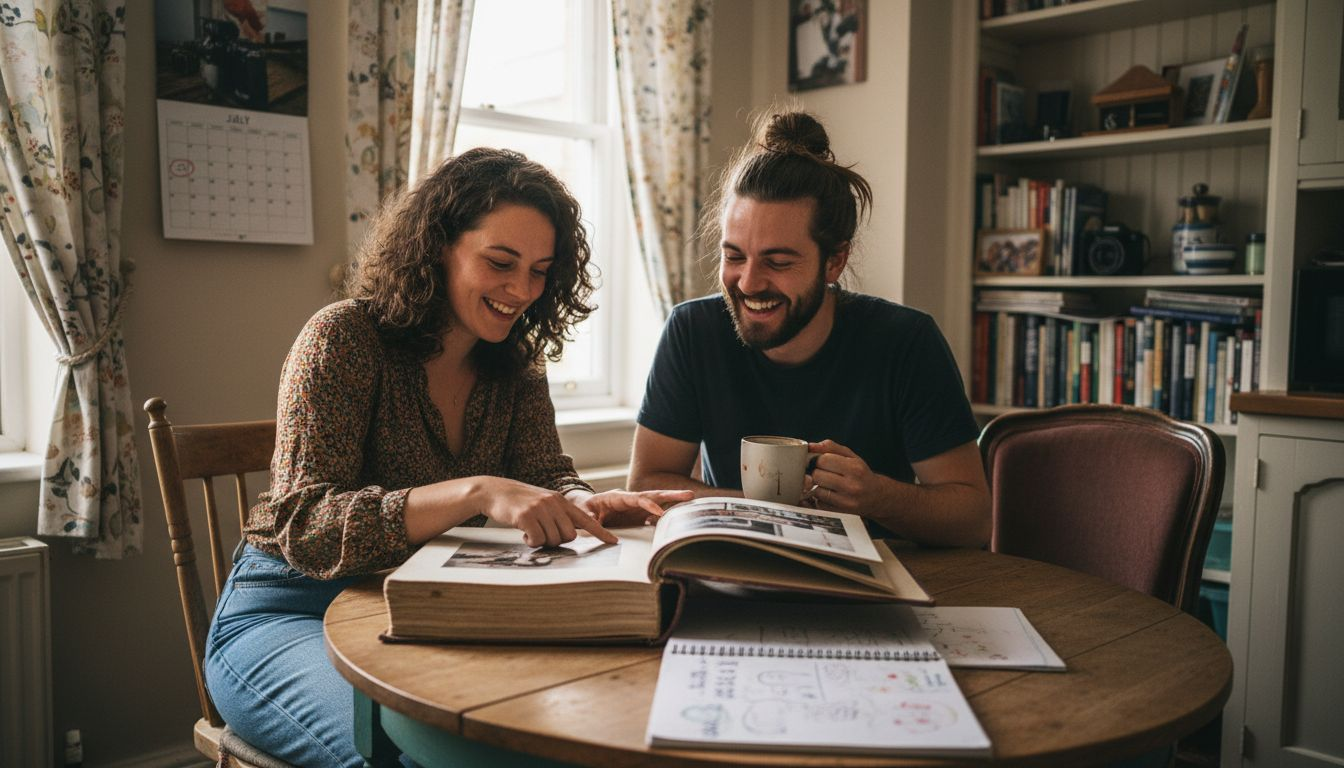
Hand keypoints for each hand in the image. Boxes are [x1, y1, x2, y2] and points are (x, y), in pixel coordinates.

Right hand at [477, 478, 617, 546]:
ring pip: (553, 540)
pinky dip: (530, 541)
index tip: (614, 542)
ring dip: (541, 541)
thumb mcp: (543, 504)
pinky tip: (523, 531)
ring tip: (530, 529)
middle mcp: (554, 503)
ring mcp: (541, 508)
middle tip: (542, 533)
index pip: (586, 519)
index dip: (600, 532)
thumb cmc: (520, 502)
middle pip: (569, 536)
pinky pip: (537, 540)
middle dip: (556, 540)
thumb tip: (570, 535)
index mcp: (561, 501)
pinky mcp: (527, 515)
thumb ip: (558, 516)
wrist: (494, 491)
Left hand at [571, 489, 693, 526]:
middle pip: (653, 496)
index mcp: (618, 498)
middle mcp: (631, 501)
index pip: (637, 499)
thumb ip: (592, 519)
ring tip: (693, 504)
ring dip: (674, 504)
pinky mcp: (639, 517)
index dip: (649, 504)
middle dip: (671, 496)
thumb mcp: (584, 513)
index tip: (660, 513)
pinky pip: (656, 517)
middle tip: (689, 495)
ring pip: (659, 504)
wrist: (584, 509)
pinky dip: (668, 518)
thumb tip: (599, 526)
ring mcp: (637, 509)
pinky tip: (679, 521)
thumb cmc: (583, 509)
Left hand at [805, 439, 890, 515]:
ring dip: (817, 486)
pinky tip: (828, 494)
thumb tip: (810, 446)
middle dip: (816, 472)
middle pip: (817, 475)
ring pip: (816, 490)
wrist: (876, 496)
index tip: (821, 462)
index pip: (823, 460)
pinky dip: (820, 498)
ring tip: (826, 484)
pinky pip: (819, 503)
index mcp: (854, 468)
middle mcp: (852, 486)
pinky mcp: (840, 512)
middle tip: (823, 473)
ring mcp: (846, 501)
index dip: (818, 460)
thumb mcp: (850, 456)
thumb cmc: (861, 474)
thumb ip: (830, 447)